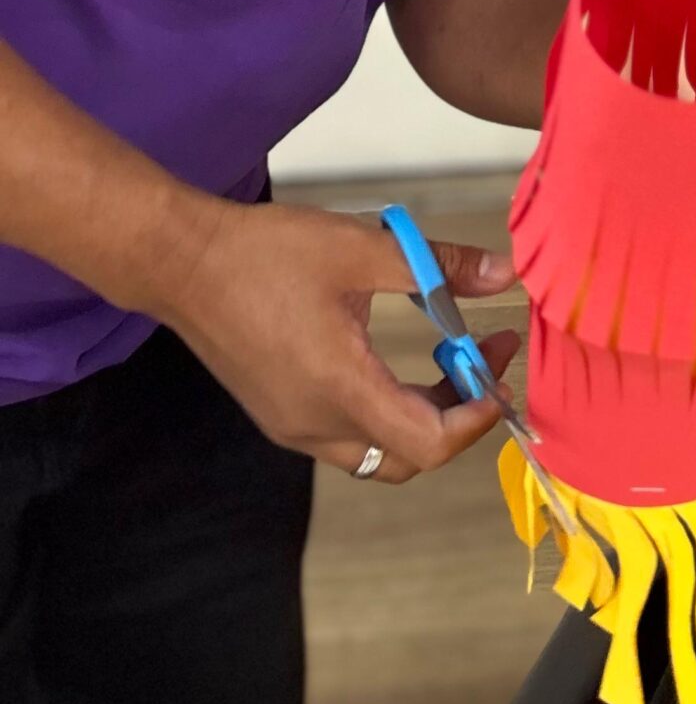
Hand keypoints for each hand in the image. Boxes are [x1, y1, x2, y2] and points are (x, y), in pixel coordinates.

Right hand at [161, 197, 520, 483]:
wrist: (181, 261)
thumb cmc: (267, 253)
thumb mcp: (364, 248)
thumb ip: (439, 266)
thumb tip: (505, 274)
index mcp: (340, 390)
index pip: (429, 445)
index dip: (476, 417)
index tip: (499, 369)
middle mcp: (314, 425)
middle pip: (408, 456)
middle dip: (458, 413)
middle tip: (483, 356)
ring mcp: (292, 426)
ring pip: (376, 451)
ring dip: (423, 414)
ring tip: (449, 354)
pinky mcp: (278, 414)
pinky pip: (346, 435)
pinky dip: (386, 408)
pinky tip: (395, 358)